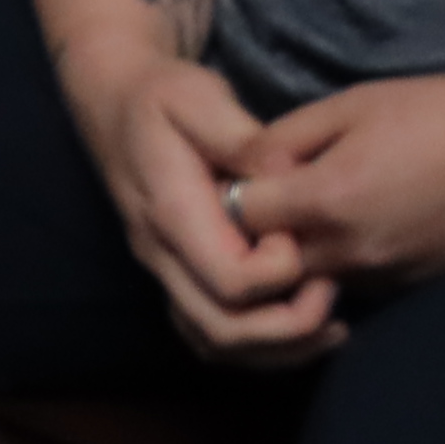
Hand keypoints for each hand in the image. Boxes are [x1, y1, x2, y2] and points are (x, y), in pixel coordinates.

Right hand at [58, 34, 335, 351]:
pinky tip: (297, 326)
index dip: (283, 271)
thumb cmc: (159, 96)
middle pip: (224, 328)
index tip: (302, 229)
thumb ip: (238, 135)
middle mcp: (161, 253)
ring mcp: (163, 270)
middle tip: (333, 292)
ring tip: (328, 324)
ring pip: (215, 342)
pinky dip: (256, 346)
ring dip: (277, 348)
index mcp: (171, 214)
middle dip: (290, 326)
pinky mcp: (173, 274)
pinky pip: (208, 335)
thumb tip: (282, 171)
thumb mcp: (195, 96)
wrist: (111, 103)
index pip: (234, 279)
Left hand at [226, 72, 444, 294]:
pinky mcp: (407, 285)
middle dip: (256, 228)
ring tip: (311, 206)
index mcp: (327, 201)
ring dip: (293, 248)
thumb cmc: (442, 114)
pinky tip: (351, 222)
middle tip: (269, 192)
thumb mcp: (352, 105)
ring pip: (302, 276)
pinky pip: (345, 281)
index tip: (246, 169)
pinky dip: (333, 260)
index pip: (237, 214)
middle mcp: (347, 251)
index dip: (232, 189)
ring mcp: (379, 275)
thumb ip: (282, 138)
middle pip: (262, 256)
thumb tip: (242, 167)